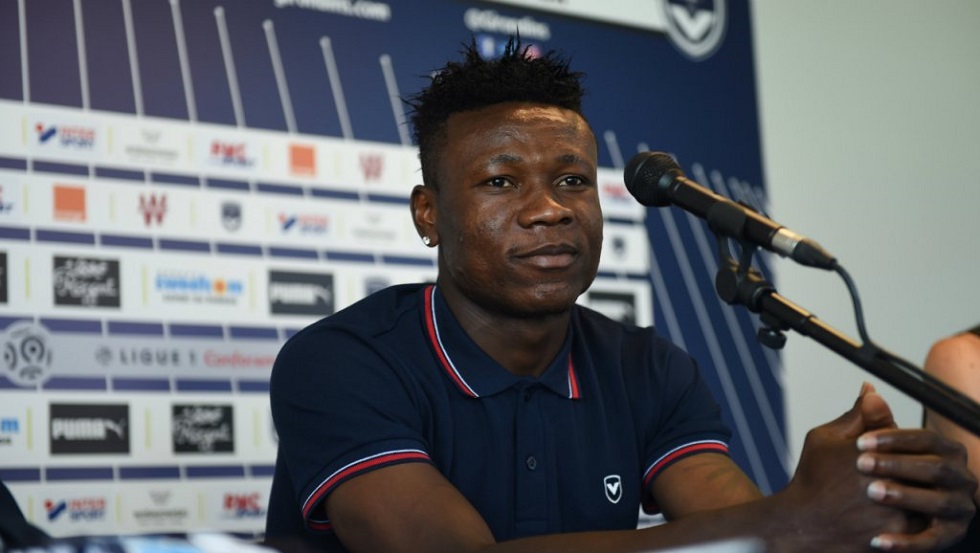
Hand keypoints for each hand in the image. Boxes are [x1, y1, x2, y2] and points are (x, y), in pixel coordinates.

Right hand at [773, 384, 907, 551]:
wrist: (801, 524)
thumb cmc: (811, 479)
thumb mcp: (825, 439)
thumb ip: (856, 417)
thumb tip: (872, 390)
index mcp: (873, 456)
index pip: (909, 442)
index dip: (900, 445)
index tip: (883, 452)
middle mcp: (889, 485)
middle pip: (921, 469)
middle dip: (911, 467)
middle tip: (892, 471)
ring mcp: (896, 516)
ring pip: (926, 498)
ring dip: (917, 492)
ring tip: (893, 489)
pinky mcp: (898, 540)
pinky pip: (921, 524)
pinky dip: (912, 515)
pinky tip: (892, 509)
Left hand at [856, 423, 976, 550]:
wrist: (856, 516)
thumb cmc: (863, 473)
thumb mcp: (862, 446)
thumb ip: (869, 421)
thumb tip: (869, 390)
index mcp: (944, 450)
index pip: (926, 439)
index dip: (894, 439)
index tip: (860, 442)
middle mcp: (959, 478)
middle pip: (936, 468)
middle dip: (899, 465)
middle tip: (862, 465)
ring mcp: (959, 508)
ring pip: (939, 502)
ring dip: (906, 497)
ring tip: (872, 493)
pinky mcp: (949, 535)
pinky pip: (933, 540)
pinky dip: (908, 541)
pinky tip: (879, 540)